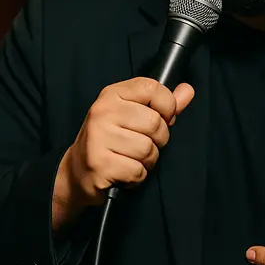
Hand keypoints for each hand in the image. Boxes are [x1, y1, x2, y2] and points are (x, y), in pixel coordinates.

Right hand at [52, 77, 193, 229]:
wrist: (77, 171)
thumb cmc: (110, 140)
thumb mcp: (132, 115)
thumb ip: (162, 104)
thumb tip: (187, 90)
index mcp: (112, 94)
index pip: (152, 88)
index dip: (167, 106)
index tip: (162, 118)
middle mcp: (102, 112)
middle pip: (155, 123)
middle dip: (158, 140)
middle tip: (142, 144)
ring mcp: (99, 137)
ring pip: (148, 149)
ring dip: (147, 160)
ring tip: (131, 159)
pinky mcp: (99, 164)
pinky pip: (138, 170)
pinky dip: (137, 176)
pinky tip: (124, 171)